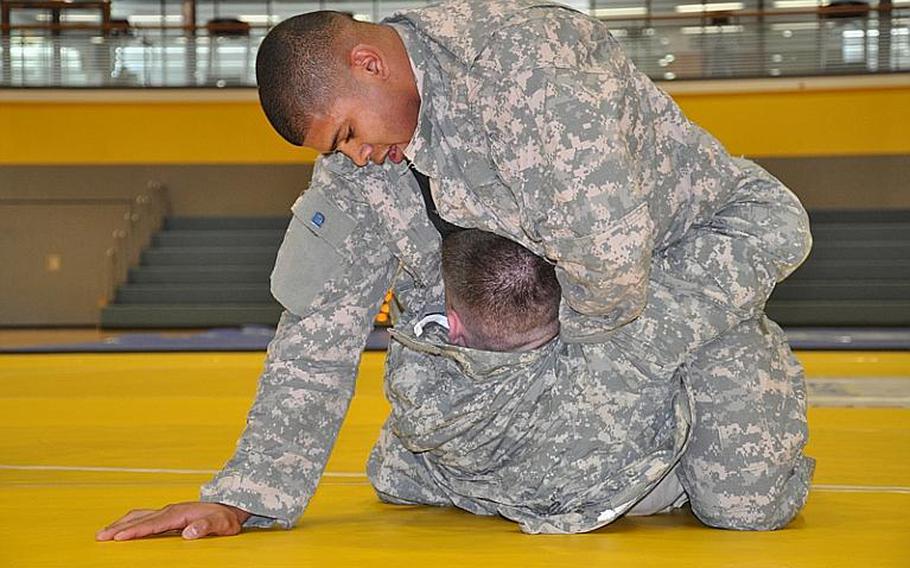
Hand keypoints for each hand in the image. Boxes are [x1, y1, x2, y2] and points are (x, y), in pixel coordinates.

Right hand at [96, 501, 251, 540]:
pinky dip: (129, 521)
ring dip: (121, 523)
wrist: (229, 507)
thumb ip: (205, 527)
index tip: (119, 536)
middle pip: (140, 518)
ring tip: (103, 532)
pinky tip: (121, 527)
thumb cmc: (224, 518)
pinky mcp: (167, 514)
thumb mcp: (221, 524)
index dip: (136, 530)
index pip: (153, 523)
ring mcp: (168, 511)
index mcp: (180, 513)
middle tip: (101, 536)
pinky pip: (144, 517)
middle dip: (119, 527)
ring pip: (139, 515)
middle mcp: (170, 510)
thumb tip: (189, 532)